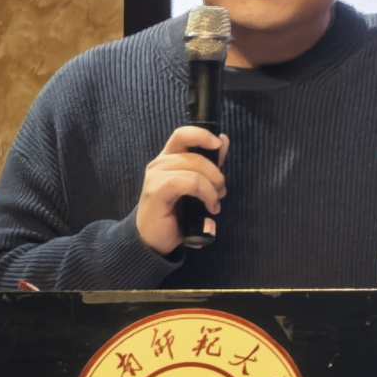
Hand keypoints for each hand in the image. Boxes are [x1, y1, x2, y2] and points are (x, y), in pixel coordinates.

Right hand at [137, 126, 228, 253]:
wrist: (152, 241)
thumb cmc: (174, 215)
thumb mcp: (197, 186)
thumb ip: (208, 164)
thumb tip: (223, 140)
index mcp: (168, 159)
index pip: (183, 134)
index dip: (203, 135)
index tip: (219, 145)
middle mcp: (160, 163)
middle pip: (195, 153)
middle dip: (216, 172)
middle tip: (221, 192)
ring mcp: (156, 176)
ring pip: (194, 168)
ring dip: (211, 186)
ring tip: (214, 203)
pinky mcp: (156, 191)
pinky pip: (186, 182)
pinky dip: (204, 193)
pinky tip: (208, 207)